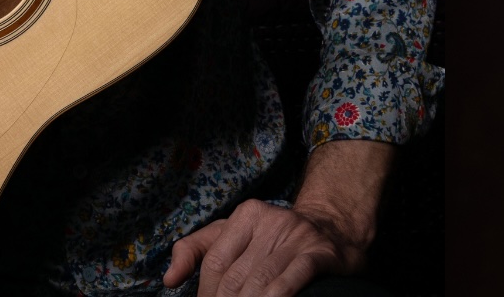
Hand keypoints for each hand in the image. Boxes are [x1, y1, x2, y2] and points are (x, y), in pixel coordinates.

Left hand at [162, 199, 361, 296]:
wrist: (334, 230)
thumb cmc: (274, 240)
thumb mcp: (233, 235)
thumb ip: (196, 250)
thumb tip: (169, 280)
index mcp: (247, 215)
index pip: (216, 263)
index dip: (206, 295)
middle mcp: (273, 220)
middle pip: (236, 277)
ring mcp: (299, 236)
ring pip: (261, 282)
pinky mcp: (320, 253)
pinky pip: (291, 280)